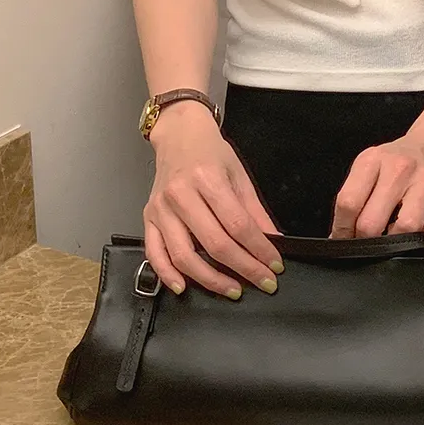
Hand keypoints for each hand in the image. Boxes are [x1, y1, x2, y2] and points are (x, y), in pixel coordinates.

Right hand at [144, 102, 283, 298]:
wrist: (179, 134)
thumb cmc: (210, 152)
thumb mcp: (239, 174)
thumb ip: (255, 211)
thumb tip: (273, 240)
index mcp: (208, 179)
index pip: (237, 225)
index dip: (259, 250)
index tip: (275, 266)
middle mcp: (181, 195)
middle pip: (214, 243)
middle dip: (243, 268)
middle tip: (263, 283)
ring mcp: (161, 208)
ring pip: (183, 255)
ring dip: (210, 279)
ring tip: (232, 290)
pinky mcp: (148, 217)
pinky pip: (154, 253)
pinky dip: (167, 274)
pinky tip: (184, 287)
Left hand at [330, 131, 423, 239]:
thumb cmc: (398, 159)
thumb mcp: (370, 165)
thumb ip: (354, 195)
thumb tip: (340, 235)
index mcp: (373, 160)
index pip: (348, 203)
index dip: (342, 229)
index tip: (343, 239)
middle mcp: (400, 168)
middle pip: (372, 221)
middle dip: (364, 241)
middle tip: (365, 244)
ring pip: (406, 229)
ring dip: (395, 243)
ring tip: (390, 238)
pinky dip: (423, 240)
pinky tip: (416, 233)